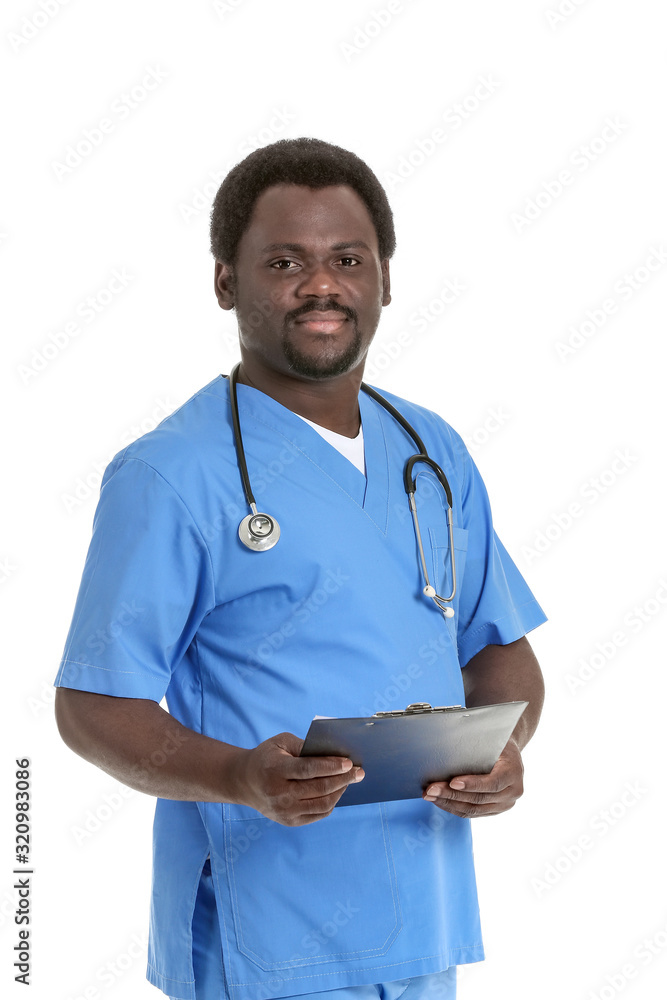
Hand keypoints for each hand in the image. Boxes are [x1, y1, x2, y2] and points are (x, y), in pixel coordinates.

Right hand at [234, 732, 363, 825]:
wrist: (245, 782)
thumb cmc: (267, 757)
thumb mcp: (281, 742)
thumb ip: (305, 746)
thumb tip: (332, 753)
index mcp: (276, 770)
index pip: (309, 769)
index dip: (331, 766)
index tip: (349, 762)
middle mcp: (279, 794)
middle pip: (319, 788)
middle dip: (343, 779)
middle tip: (359, 772)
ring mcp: (285, 811)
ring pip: (322, 804)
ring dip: (340, 791)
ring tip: (350, 781)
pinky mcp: (289, 821)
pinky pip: (318, 814)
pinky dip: (331, 802)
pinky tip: (337, 791)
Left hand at [422, 737, 523, 817]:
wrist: (508, 753)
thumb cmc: (496, 743)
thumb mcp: (491, 740)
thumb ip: (476, 749)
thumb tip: (449, 751)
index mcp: (513, 773)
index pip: (492, 783)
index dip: (472, 784)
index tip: (453, 782)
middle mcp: (512, 792)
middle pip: (479, 798)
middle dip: (451, 794)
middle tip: (432, 789)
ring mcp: (504, 804)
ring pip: (473, 810)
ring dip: (448, 803)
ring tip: (430, 796)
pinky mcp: (494, 810)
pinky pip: (472, 813)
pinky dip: (453, 807)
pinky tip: (439, 801)